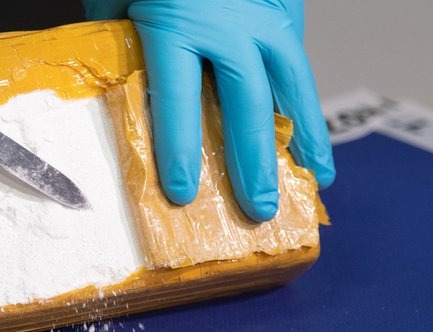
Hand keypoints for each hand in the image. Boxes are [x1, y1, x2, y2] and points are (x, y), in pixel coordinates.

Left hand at [85, 0, 334, 220]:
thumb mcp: (116, 0)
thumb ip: (125, 44)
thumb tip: (131, 97)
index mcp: (176, 21)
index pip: (177, 98)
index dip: (179, 150)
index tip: (181, 194)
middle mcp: (228, 21)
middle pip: (246, 101)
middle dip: (253, 161)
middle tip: (257, 209)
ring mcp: (261, 11)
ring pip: (291, 81)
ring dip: (304, 134)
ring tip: (315, 177)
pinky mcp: (280, 6)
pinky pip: (297, 57)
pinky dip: (307, 97)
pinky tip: (312, 128)